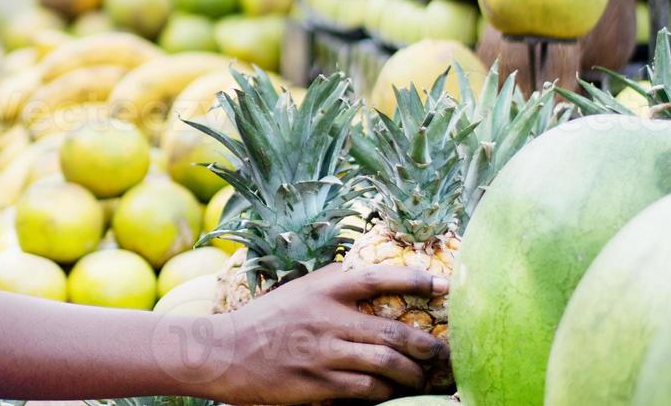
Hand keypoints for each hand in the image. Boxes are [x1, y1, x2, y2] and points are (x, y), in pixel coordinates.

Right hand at [193, 263, 448, 404]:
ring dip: (411, 374)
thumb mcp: (298, 291)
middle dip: (425, 344)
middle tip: (442, 351)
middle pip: (393, 330)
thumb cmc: (265, 319)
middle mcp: (327, 318)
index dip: (417, 280)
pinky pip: (365, 390)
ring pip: (386, 363)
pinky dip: (385, 392)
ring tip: (421, 377)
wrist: (224, 351)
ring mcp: (323, 352)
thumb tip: (374, 283)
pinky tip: (390, 393)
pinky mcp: (317, 383)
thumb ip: (334, 287)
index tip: (446, 286)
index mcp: (323, 289)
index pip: (378, 278)